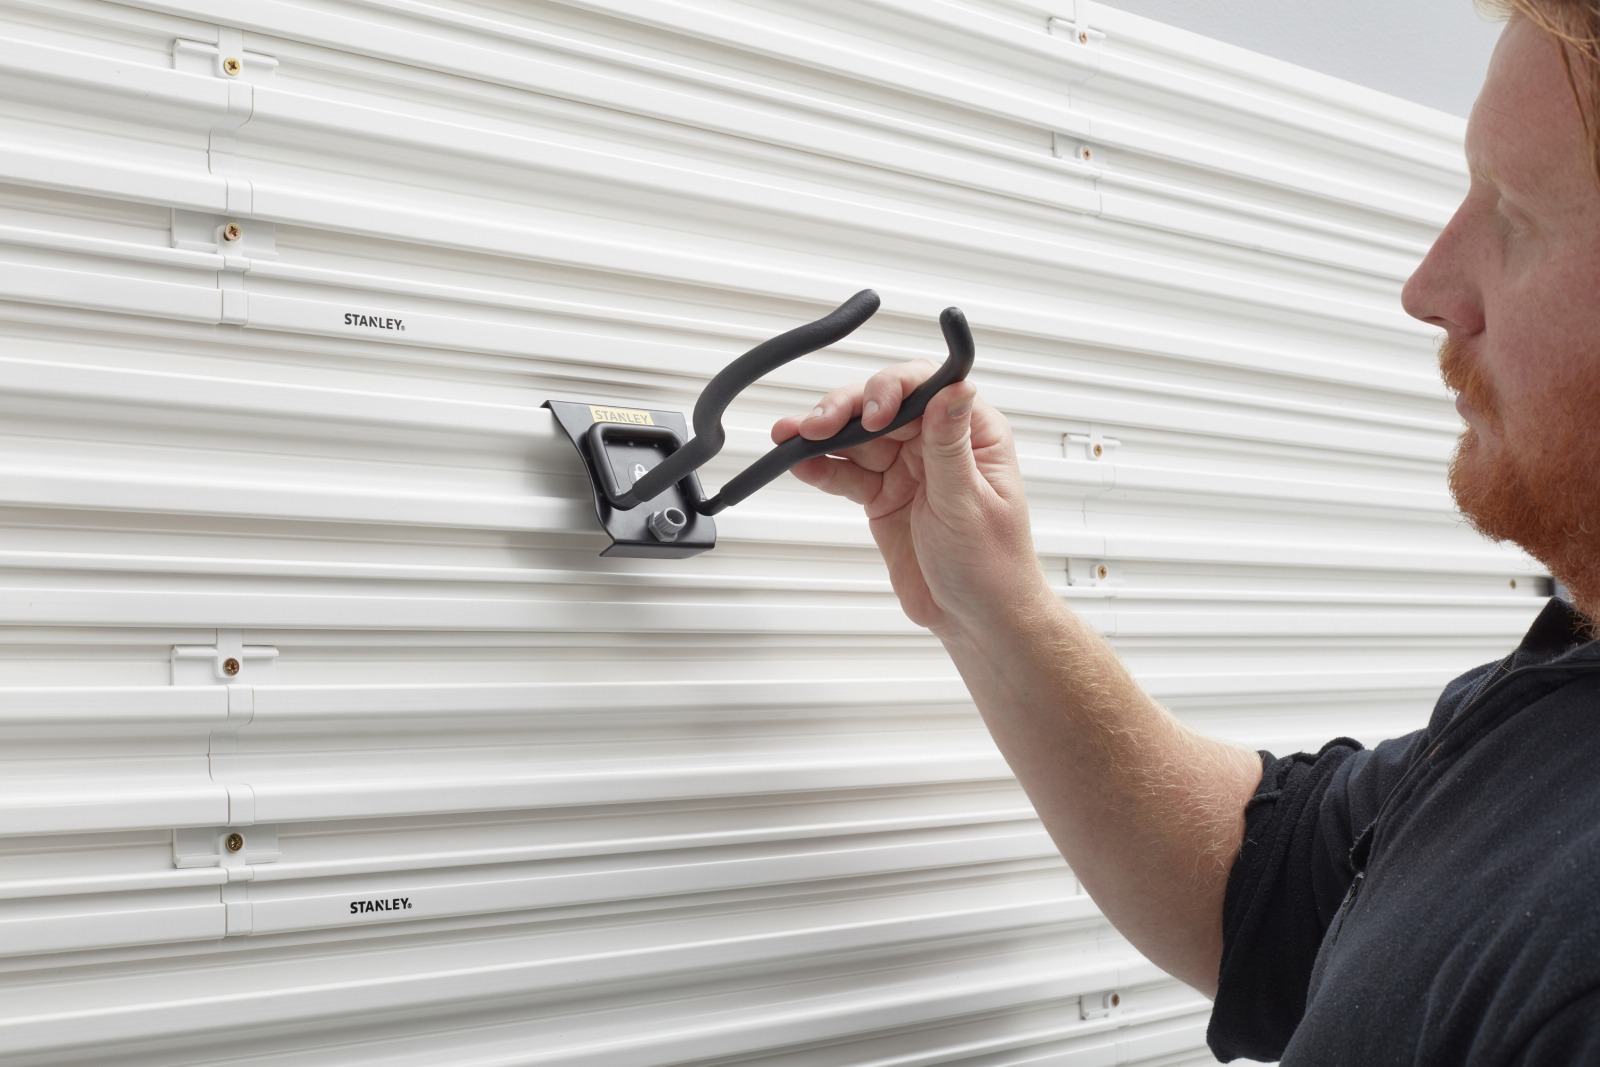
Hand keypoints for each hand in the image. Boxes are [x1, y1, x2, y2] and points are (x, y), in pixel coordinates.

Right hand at [772, 359, 1048, 635]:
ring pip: (857, 438)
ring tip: (789, 438)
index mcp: (973, 434)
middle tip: (815, 427)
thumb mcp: (968, 502)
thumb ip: (950, 445)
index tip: (873, 413)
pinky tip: (799, 464)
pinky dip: (822, 469)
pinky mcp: (883, 496)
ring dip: (821, 436)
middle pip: (882, 407)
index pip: (927, 387)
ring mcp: (906, 469)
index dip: (893, 389)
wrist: (976, 620)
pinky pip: (847, 474)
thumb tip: (953, 389)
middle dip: (845, 412)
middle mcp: (937, 444)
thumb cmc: (992, 565)